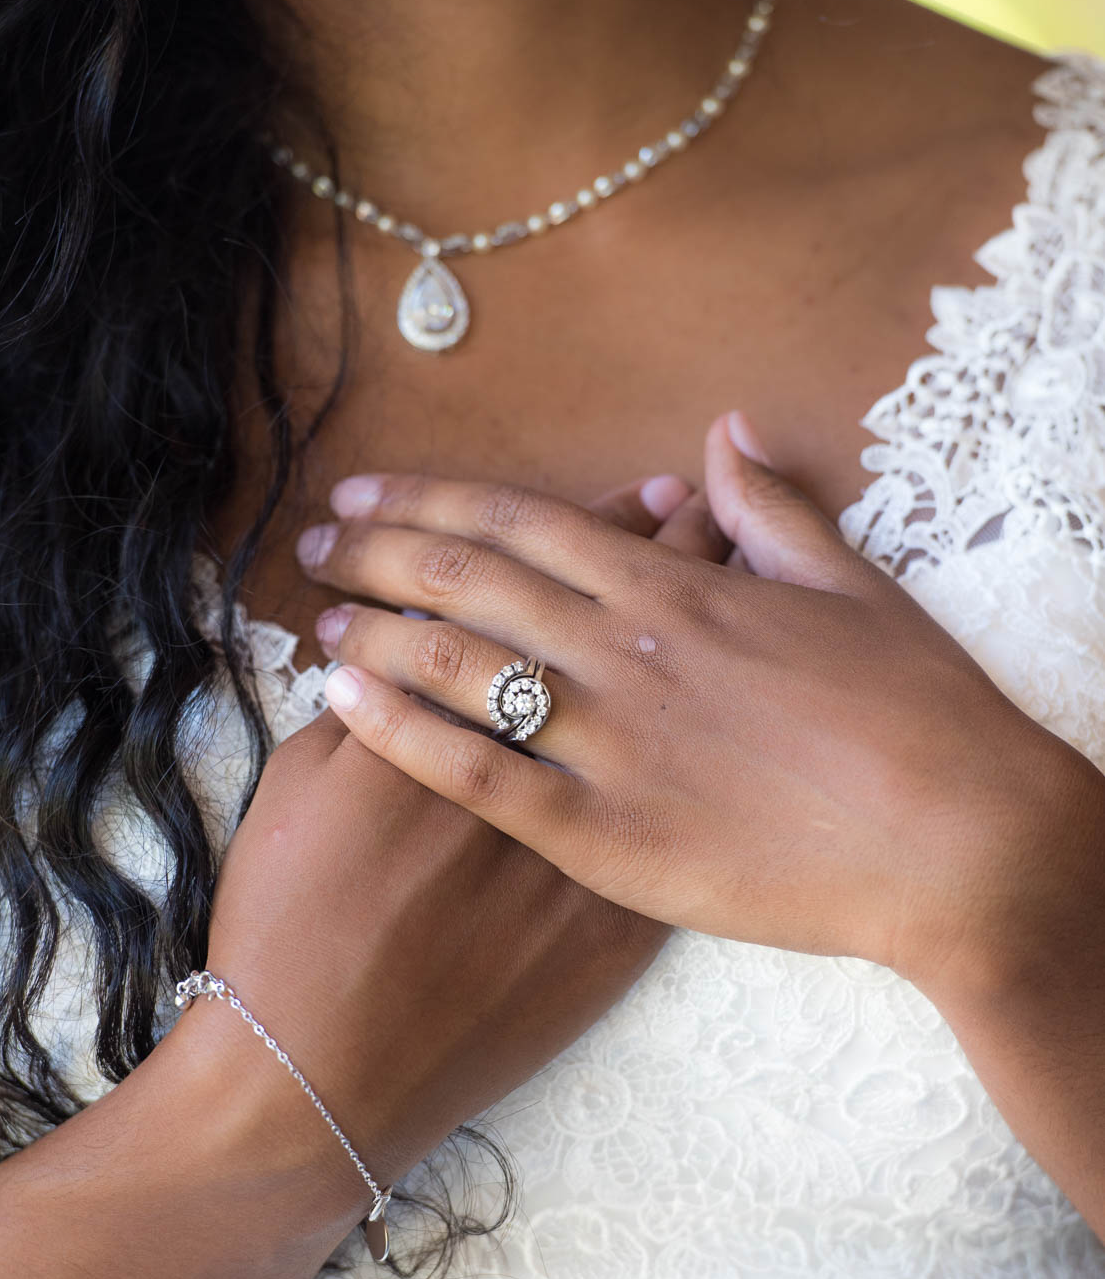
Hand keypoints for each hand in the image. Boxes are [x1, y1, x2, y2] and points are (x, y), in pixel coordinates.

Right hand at [200, 473, 720, 1210]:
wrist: (327, 1073)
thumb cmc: (288, 923)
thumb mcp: (299, 788)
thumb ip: (367, 703)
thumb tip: (395, 648)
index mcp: (451, 701)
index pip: (518, 584)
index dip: (563, 532)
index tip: (608, 490)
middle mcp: (531, 751)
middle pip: (606, 622)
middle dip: (647, 548)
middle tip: (674, 496)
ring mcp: (586, 835)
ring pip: (657, 706)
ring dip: (689, 634)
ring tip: (717, 572)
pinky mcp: (618, 913)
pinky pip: (677, 817)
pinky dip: (702, 755)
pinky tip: (724, 718)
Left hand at [297, 411, 1104, 996]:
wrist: (961, 842)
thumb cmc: (920, 713)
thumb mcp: (852, 587)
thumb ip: (769, 509)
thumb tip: (720, 436)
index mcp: (678, 588)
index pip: (525, 522)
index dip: (433, 500)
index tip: (368, 492)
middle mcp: (628, 650)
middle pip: (471, 580)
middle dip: (381, 553)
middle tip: (316, 544)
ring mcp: (612, 743)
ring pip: (461, 667)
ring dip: (377, 632)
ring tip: (317, 618)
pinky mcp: (608, 837)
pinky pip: (482, 776)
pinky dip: (404, 736)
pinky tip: (345, 708)